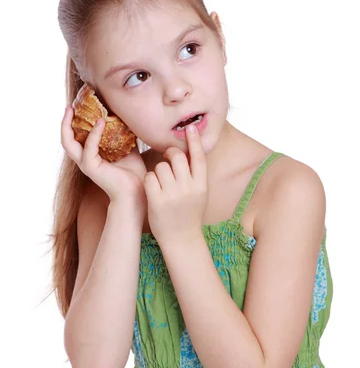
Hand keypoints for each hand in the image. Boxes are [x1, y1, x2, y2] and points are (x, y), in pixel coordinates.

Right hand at [61, 106, 147, 205]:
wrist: (138, 190)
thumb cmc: (133, 172)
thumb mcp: (127, 148)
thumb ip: (122, 134)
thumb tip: (126, 117)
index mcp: (91, 155)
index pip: (76, 137)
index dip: (74, 123)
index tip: (78, 106)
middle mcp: (85, 159)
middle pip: (66, 139)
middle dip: (65, 122)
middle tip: (69, 106)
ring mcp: (86, 164)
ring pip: (68, 143)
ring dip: (68, 125)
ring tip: (73, 110)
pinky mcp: (91, 168)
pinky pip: (89, 147)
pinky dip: (94, 134)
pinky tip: (101, 122)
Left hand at [144, 123, 207, 244]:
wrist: (182, 239)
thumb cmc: (189, 213)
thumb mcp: (199, 193)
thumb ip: (195, 174)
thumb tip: (191, 150)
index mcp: (201, 185)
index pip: (199, 157)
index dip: (194, 141)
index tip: (190, 127)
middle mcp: (189, 188)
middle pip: (177, 157)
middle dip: (170, 154)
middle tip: (168, 158)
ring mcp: (172, 195)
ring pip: (161, 166)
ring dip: (158, 170)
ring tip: (161, 181)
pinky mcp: (157, 201)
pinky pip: (149, 178)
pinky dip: (149, 180)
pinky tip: (153, 188)